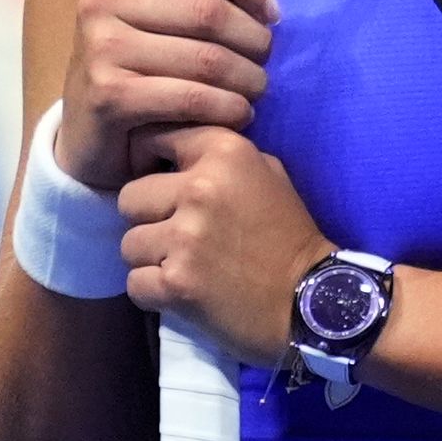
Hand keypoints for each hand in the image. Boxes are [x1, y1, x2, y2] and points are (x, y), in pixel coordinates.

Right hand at [55, 0, 274, 191]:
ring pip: (207, 58)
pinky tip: (239, 112)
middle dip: (253, 37)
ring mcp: (101, 47)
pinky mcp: (109, 95)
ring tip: (257, 87)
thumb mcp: (152, 7)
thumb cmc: (132, 60)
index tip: (272, 10)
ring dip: (247, 78)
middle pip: (208, 10)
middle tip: (267, 58)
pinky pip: (192, 97)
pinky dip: (228, 107)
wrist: (88, 126)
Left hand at [119, 124, 330, 366]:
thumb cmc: (289, 237)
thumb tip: (173, 150)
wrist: (312, 302)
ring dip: (151, 259)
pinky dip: (154, 293)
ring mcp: (185, 237)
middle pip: (130, 197)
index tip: (165, 188)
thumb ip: (220, 157)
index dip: (150, 165)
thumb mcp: (268, 173)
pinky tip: (182, 294)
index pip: (151, 139)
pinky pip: (135, 283)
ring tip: (185, 267)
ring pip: (129, 244)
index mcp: (224, 152)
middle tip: (179, 238)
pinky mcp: (176, 282)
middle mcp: (199, 189)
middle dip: (149, 219)